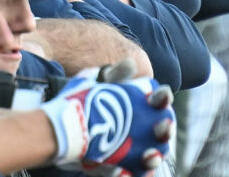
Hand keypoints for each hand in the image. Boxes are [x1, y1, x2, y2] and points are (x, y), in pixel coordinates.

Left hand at [40, 62, 174, 176]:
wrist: (62, 125)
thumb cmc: (86, 101)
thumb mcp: (97, 83)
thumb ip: (114, 75)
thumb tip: (130, 63)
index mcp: (141, 105)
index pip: (159, 100)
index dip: (163, 98)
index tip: (159, 96)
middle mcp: (142, 128)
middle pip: (162, 131)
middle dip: (165, 129)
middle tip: (161, 127)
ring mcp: (134, 149)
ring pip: (151, 156)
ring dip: (153, 157)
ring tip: (149, 156)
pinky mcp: (121, 167)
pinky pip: (132, 174)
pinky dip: (131, 175)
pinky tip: (124, 173)